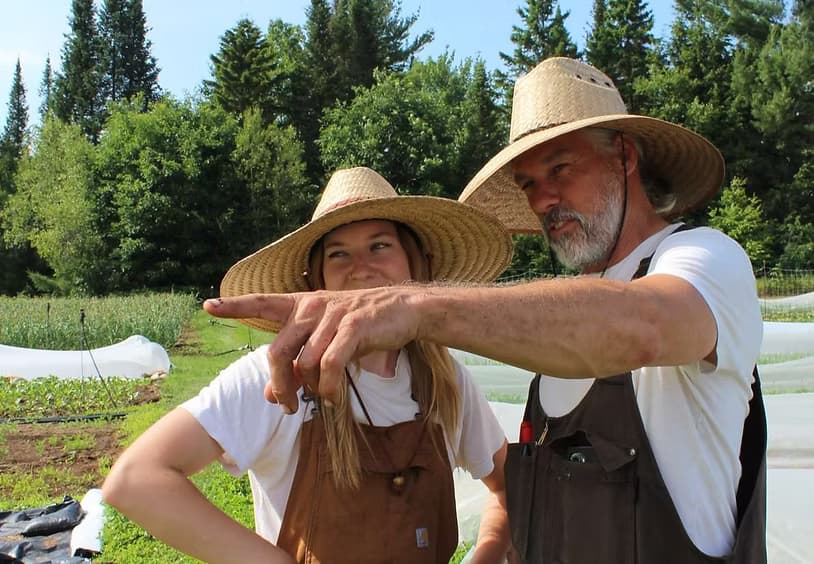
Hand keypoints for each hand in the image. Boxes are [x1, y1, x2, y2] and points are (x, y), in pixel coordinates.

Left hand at [204, 287, 421, 411]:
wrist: (402, 309)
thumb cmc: (360, 326)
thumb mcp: (325, 342)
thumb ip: (295, 366)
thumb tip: (268, 396)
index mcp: (301, 306)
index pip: (262, 303)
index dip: (235, 306)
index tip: (208, 306)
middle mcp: (311, 308)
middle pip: (277, 352)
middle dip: (279, 385)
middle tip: (286, 406)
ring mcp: (332, 317)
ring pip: (304, 363)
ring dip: (310, 390)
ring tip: (323, 399)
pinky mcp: (352, 328)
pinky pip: (329, 366)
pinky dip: (329, 388)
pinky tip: (335, 397)